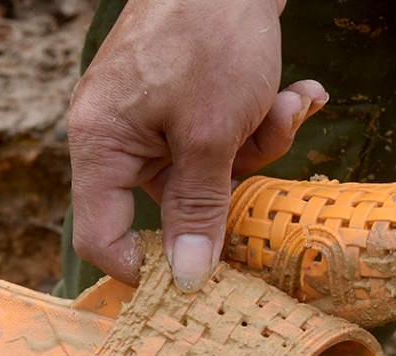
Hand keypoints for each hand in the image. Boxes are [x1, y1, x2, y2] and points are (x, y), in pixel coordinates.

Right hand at [66, 0, 326, 289]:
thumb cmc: (209, 33)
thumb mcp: (211, 134)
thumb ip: (198, 209)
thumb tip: (185, 281)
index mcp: (100, 145)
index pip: (100, 236)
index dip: (144, 268)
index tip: (199, 281)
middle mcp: (119, 135)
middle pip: (174, 204)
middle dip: (233, 180)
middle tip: (266, 141)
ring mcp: (154, 117)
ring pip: (211, 172)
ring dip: (260, 144)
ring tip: (286, 100)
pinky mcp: (186, 100)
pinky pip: (224, 138)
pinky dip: (262, 118)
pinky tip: (295, 90)